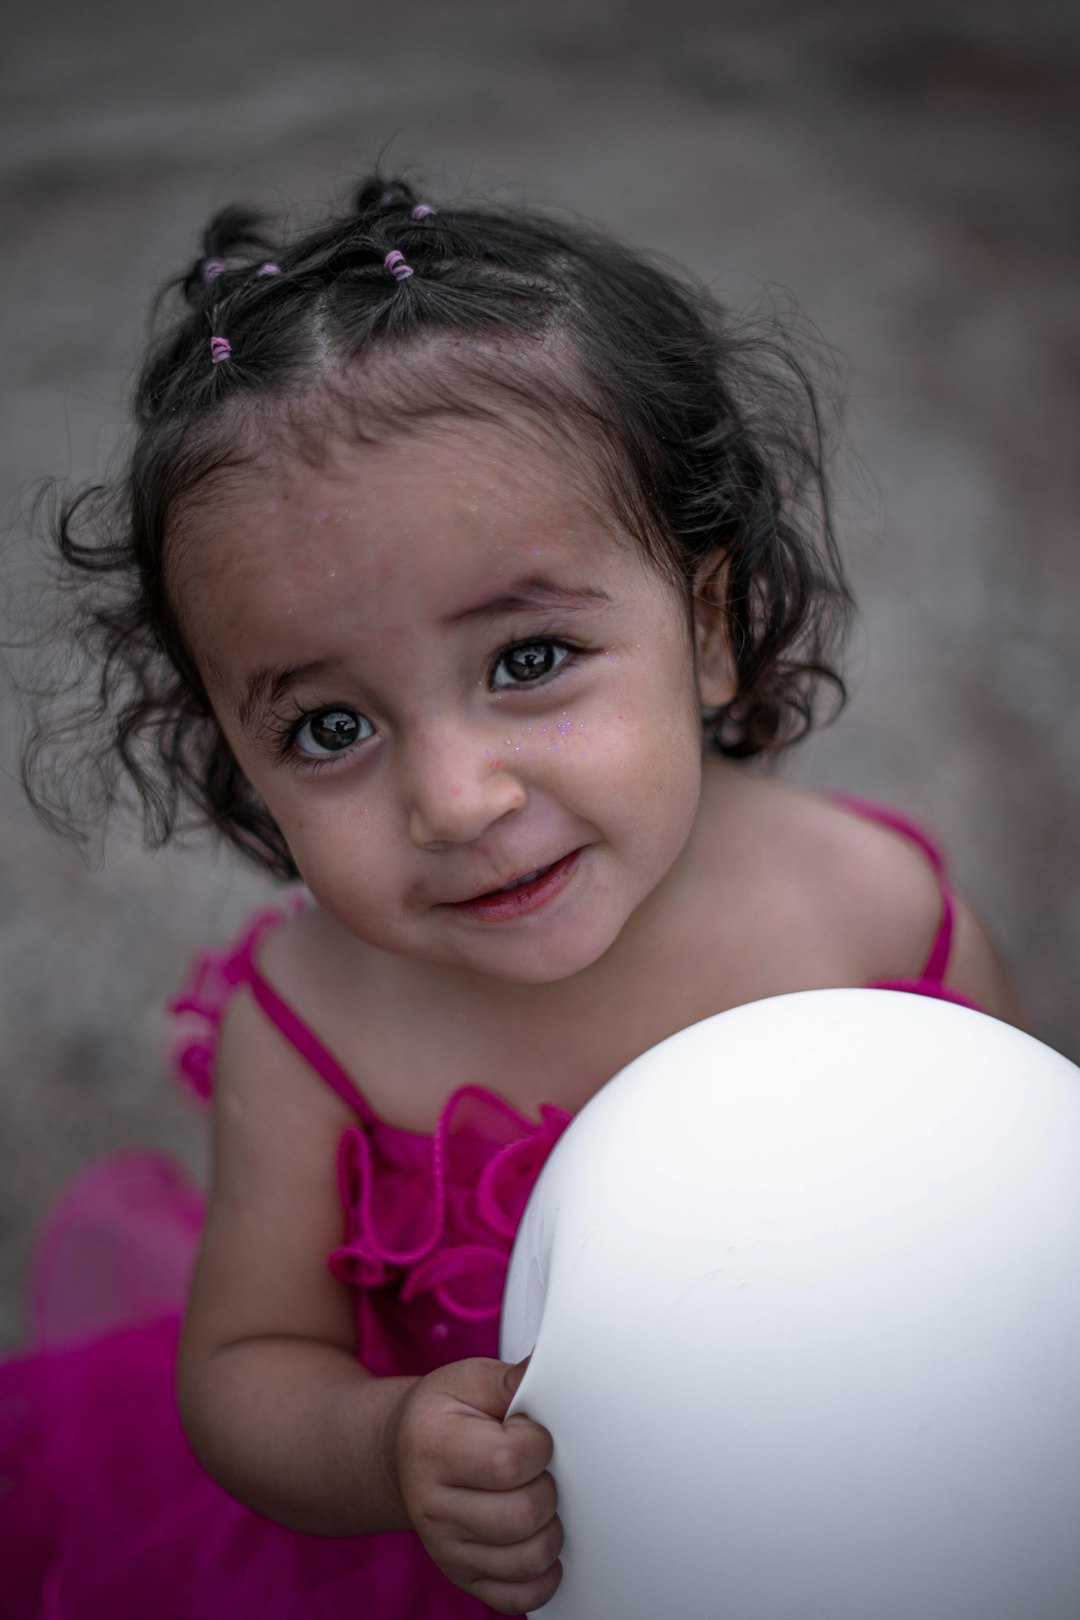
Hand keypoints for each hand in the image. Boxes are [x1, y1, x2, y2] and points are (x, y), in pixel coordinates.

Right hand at [386, 1355, 562, 1613]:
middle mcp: (432, 1506)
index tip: (532, 1434)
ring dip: (549, 1531)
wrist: (402, 1452)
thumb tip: (556, 1371)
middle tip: (537, 1470)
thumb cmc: (442, 1414)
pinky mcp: (460, 1576)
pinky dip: (541, 1577)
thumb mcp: (468, 1380)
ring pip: (526, 1560)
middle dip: (547, 1488)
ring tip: (538, 1501)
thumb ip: (513, 1379)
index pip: (509, 1461)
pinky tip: (537, 1543)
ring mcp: (445, 1549)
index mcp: (432, 1447)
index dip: (538, 1444)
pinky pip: (515, 1598)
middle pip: (522, 1516)